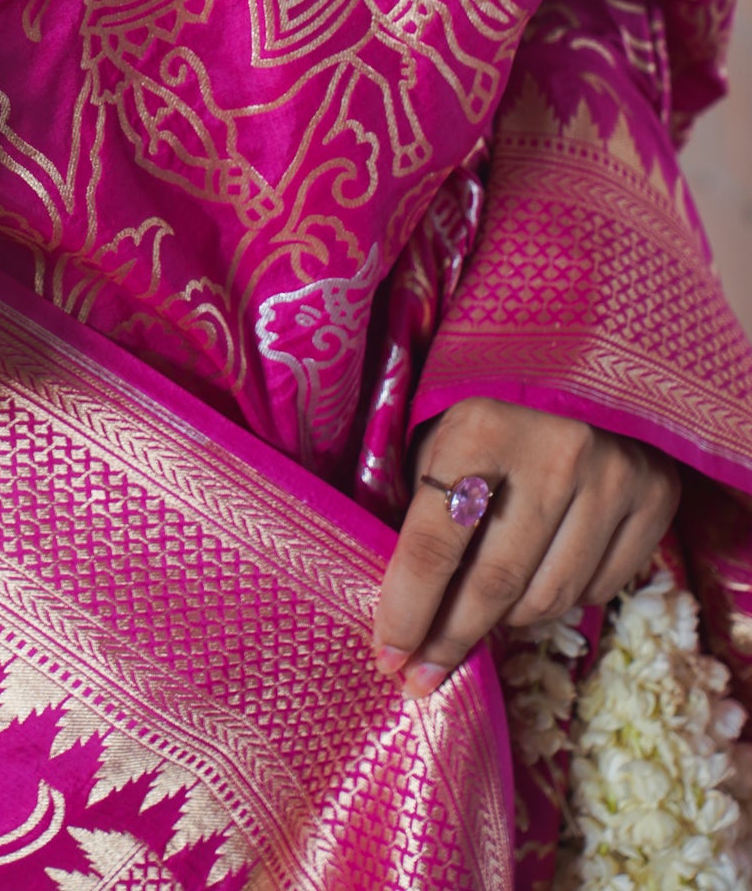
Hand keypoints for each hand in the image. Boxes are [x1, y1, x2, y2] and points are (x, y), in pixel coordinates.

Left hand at [372, 397, 680, 697]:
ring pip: (548, 599)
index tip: (389, 658)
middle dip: (451, 639)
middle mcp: (555, 451)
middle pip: (495, 585)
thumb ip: (422, 515)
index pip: (435, 545)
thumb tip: (403, 616)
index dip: (408, 611)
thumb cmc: (490, 415)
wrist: (583, 367)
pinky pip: (597, 590)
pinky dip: (559, 598)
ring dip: (505, 620)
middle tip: (423, 676)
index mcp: (481, 427)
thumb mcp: (441, 440)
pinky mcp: (655, 496)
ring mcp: (614, 475)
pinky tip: (538, 574)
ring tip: (481, 610)